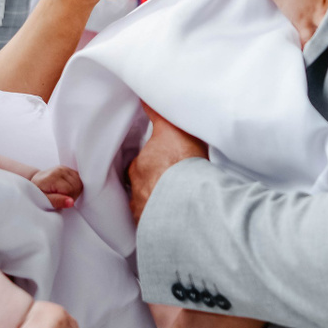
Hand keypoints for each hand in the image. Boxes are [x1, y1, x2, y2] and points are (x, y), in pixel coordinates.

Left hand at [30, 166, 82, 209]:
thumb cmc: (38, 193)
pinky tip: (68, 189)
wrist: (34, 184)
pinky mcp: (68, 169)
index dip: (68, 199)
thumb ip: (57, 201)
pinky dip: (76, 186)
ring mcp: (65, 168)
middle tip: (61, 198)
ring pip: (80, 182)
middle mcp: (60, 170)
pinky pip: (79, 179)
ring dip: (75, 191)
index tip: (60, 201)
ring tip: (64, 194)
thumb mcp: (44, 200)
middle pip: (77, 185)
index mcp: (53, 177)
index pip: (70, 190)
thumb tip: (71, 202)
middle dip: (72, 195)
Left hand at [127, 107, 208, 221]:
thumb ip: (157, 113)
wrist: (190, 198)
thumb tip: (143, 95)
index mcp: (140, 169)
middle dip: (151, 189)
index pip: (138, 166)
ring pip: (149, 212)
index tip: (154, 166)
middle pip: (142, 190)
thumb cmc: (181, 162)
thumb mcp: (171, 129)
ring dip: (157, 210)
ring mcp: (148, 215)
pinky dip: (164, 229)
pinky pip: (158, 230)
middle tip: (164, 188)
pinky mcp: (158, 232)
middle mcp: (139, 194)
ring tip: (171, 210)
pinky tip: (174, 228)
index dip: (146, 165)